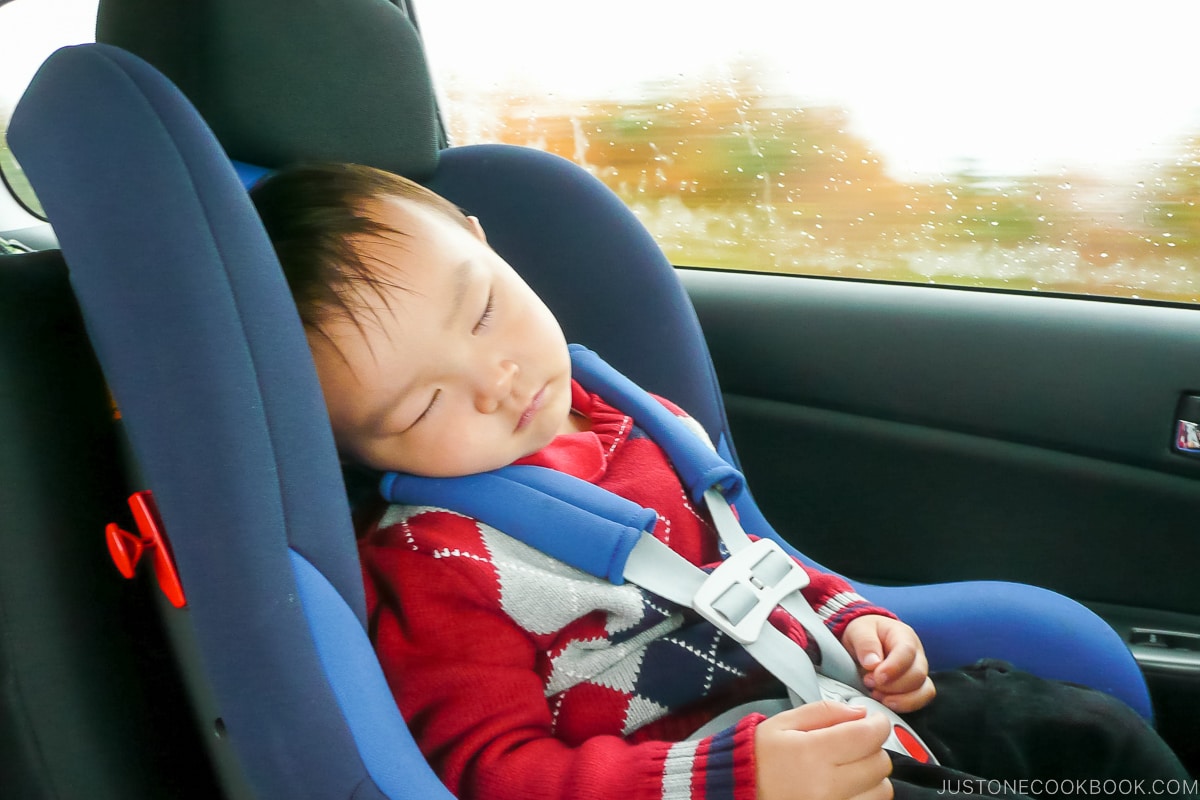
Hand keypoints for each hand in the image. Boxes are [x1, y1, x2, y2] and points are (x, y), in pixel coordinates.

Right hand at [755, 701, 892, 799]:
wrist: (737, 791)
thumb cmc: (758, 756)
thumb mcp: (783, 723)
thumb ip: (824, 711)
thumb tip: (859, 713)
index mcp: (813, 753)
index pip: (867, 737)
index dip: (878, 724)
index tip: (873, 720)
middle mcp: (827, 786)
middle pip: (880, 764)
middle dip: (873, 747)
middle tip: (857, 741)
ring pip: (881, 791)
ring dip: (873, 775)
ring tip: (853, 767)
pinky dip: (866, 794)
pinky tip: (849, 786)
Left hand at [839, 615, 934, 712]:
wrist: (863, 641)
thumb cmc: (863, 633)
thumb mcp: (858, 631)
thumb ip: (865, 643)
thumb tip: (873, 663)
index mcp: (903, 635)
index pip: (908, 651)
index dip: (894, 667)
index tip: (877, 676)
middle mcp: (917, 654)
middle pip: (918, 674)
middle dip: (892, 685)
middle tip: (868, 682)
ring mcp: (918, 672)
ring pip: (924, 690)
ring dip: (899, 698)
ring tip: (875, 694)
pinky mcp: (916, 688)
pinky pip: (920, 700)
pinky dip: (904, 706)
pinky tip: (885, 702)